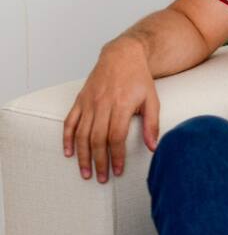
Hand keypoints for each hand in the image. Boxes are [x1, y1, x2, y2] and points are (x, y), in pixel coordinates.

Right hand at [63, 38, 160, 182]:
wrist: (122, 56)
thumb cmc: (139, 79)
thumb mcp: (152, 99)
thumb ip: (152, 124)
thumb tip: (153, 147)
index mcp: (122, 105)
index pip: (116, 136)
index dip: (116, 156)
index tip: (118, 171)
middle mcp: (102, 104)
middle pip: (97, 139)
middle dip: (99, 161)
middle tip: (101, 178)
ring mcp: (89, 102)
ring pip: (81, 133)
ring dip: (82, 156)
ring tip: (86, 172)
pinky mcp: (80, 100)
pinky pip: (70, 121)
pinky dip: (67, 138)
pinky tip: (68, 153)